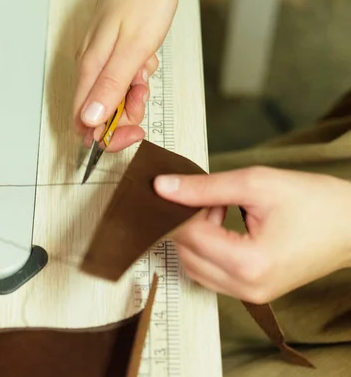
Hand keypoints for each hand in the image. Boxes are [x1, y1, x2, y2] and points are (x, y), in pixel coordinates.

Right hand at [73, 0, 220, 151]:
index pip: (85, 121)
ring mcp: (99, 60)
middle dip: (125, 113)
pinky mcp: (110, 54)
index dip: (108, 136)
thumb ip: (111, 87)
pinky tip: (143, 61)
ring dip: (133, 94)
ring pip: (112, 96)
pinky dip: (136, 77)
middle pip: (99, 112)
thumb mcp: (133, 48)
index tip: (132, 134)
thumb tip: (90, 120)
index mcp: (90, 69)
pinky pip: (121, 78)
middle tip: (143, 97)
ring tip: (145, 74)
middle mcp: (89, 67)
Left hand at [154, 166, 350, 303]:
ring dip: (196, 237)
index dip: (178, 210)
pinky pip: (211, 274)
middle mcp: (246, 287)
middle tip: (207, 198)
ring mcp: (250, 295)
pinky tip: (225, 226)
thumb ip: (204, 187)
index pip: (188, 237)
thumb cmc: (315, 202)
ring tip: (219, 210)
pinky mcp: (253, 292)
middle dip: (187, 223)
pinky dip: (208, 250)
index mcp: (249, 263)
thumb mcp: (256, 183)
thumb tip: (163, 187)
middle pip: (186, 254)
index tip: (179, 189)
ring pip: (194, 267)